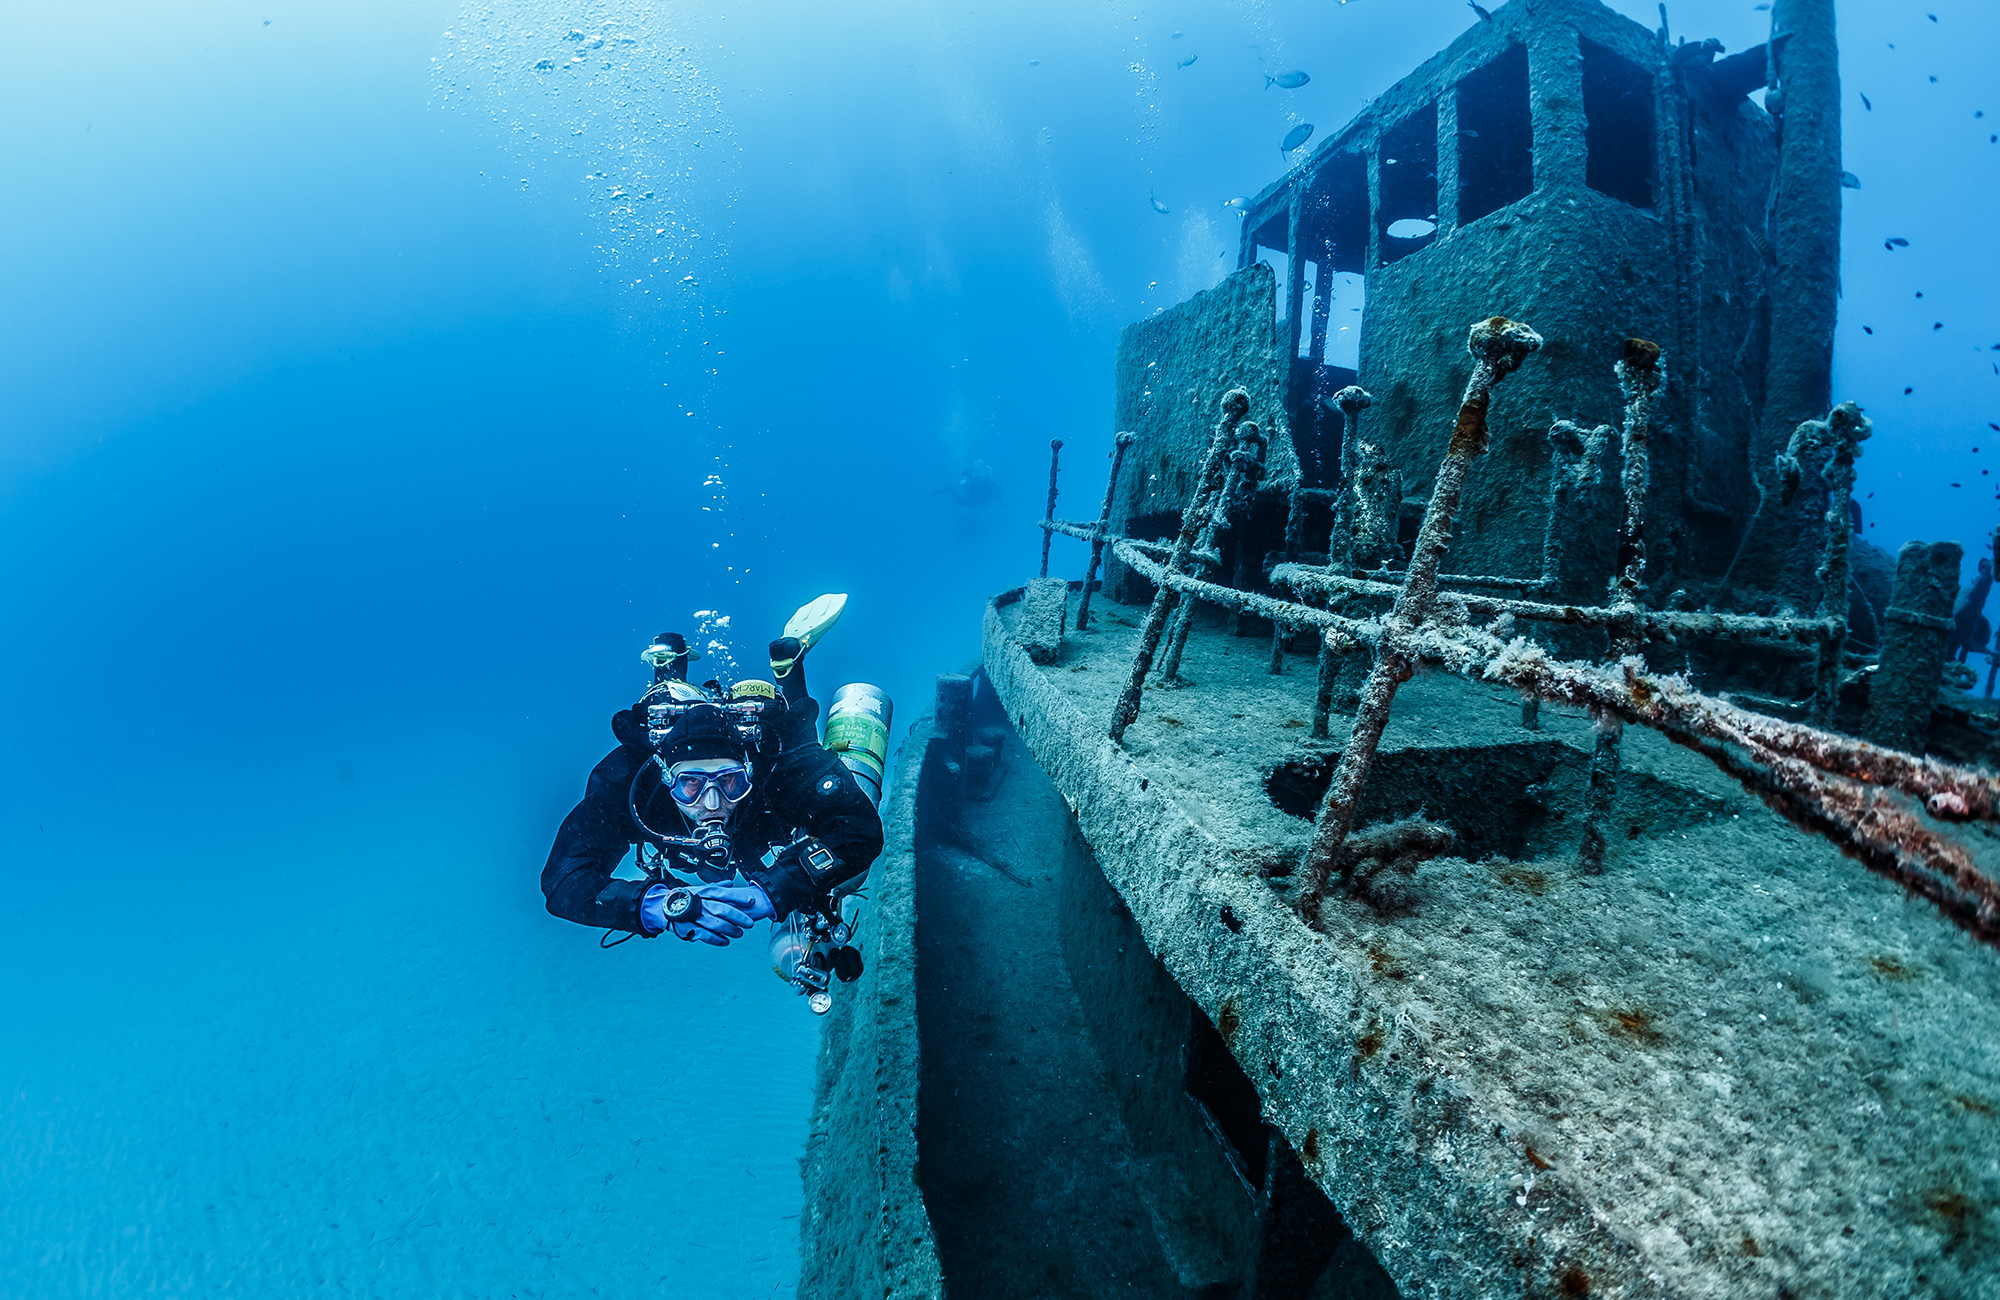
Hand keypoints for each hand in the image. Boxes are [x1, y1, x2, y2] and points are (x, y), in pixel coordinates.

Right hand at [642, 880, 774, 945]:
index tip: (751, 902)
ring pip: (716, 924)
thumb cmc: (684, 898)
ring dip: (730, 930)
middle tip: (749, 923)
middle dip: (738, 917)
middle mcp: (700, 904)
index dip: (738, 897)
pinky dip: (717, 939)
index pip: (723, 893)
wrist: (662, 907)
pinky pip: (705, 935)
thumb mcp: (699, 889)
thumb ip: (716, 887)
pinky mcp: (689, 928)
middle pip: (722, 910)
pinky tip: (726, 941)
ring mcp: (694, 917)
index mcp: (704, 893)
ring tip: (739, 933)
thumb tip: (731, 883)